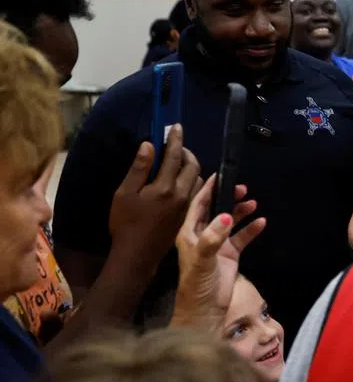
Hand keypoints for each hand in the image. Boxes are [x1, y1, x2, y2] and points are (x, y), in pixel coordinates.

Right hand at [108, 124, 201, 265]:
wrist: (137, 255)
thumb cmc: (125, 223)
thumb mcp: (124, 194)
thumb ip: (139, 169)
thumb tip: (149, 145)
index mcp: (165, 188)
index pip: (174, 156)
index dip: (175, 139)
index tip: (176, 126)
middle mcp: (182, 195)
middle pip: (193, 166)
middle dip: (186, 152)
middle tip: (176, 146)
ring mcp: (188, 207)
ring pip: (198, 180)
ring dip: (191, 167)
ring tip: (178, 162)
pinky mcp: (188, 216)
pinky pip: (197, 192)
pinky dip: (193, 181)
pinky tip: (182, 181)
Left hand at [171, 174, 264, 331]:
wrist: (205, 310)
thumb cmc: (197, 284)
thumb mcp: (203, 259)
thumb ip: (213, 237)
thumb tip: (226, 216)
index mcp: (190, 233)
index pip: (198, 205)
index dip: (208, 190)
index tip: (220, 175)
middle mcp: (203, 235)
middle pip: (216, 210)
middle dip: (228, 198)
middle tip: (242, 188)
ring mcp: (218, 245)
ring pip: (231, 222)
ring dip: (241, 211)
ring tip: (253, 202)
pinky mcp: (230, 255)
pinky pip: (242, 238)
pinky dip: (251, 230)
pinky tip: (261, 223)